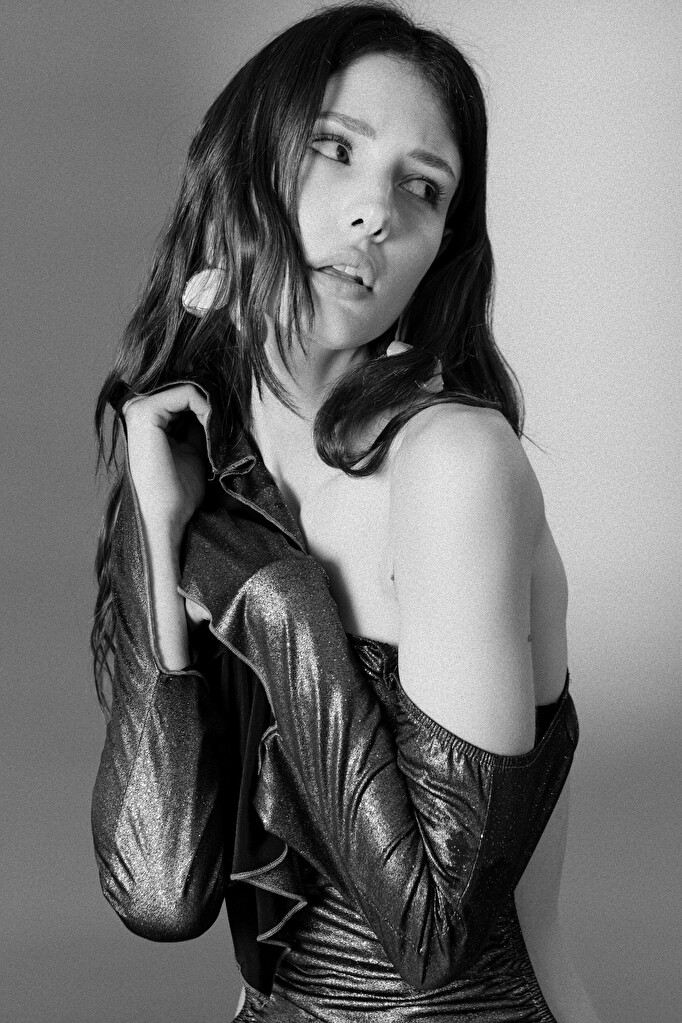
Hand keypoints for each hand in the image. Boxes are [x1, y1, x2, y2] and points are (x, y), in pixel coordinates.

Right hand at [123, 384, 209, 544]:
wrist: (168, 516)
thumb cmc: (180, 490)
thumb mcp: (195, 449)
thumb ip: (199, 424)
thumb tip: (216, 401)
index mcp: (147, 418)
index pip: (184, 397)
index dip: (209, 408)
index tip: (225, 429)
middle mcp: (137, 408)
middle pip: (187, 390)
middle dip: (212, 407)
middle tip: (226, 431)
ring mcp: (138, 408)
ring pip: (189, 389)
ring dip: (212, 409)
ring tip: (219, 436)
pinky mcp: (144, 412)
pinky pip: (187, 394)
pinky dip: (208, 409)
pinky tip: (212, 430)